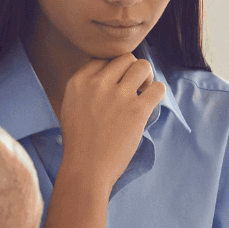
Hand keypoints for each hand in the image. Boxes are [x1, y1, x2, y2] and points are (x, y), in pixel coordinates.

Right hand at [55, 54, 164, 187]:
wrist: (86, 169)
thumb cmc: (80, 144)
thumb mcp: (71, 106)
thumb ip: (86, 89)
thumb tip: (107, 76)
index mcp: (78, 81)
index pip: (103, 59)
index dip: (115, 70)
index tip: (117, 84)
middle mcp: (98, 83)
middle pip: (125, 58)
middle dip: (133, 70)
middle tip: (135, 87)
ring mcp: (118, 95)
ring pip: (142, 66)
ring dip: (147, 77)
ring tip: (144, 92)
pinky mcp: (137, 110)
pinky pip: (157, 88)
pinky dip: (158, 92)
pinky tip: (152, 102)